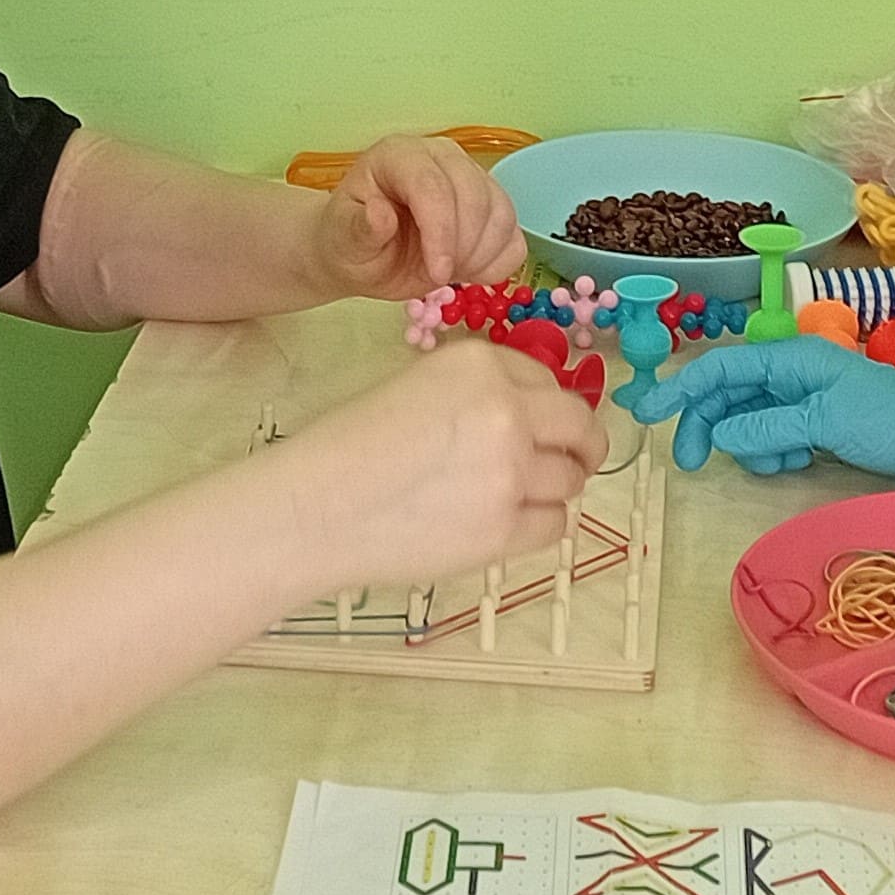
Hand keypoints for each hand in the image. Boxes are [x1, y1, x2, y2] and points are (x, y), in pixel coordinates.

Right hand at [273, 341, 606, 588]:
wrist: (312, 508)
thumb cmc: (347, 446)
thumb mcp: (416, 386)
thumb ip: (478, 392)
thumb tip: (530, 415)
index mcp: (480, 364)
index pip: (548, 381)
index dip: (547, 407)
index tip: (546, 425)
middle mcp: (507, 409)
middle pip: (579, 426)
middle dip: (581, 444)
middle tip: (574, 460)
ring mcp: (511, 472)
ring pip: (571, 480)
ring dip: (553, 488)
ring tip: (515, 498)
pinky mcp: (504, 530)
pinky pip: (554, 526)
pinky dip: (538, 526)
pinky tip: (504, 524)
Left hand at [311, 134, 526, 299]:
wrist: (363, 254)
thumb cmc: (350, 243)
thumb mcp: (343, 241)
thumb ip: (360, 229)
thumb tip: (381, 216)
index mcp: (398, 156)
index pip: (432, 185)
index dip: (441, 233)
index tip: (437, 275)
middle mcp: (440, 156)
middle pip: (475, 195)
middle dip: (462, 247)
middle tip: (437, 277)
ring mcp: (470, 177)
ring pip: (502, 212)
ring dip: (481, 255)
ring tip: (448, 273)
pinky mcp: (491, 205)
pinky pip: (514, 235)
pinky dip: (498, 262)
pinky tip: (470, 273)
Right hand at [628, 338, 894, 489]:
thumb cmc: (893, 422)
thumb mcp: (827, 422)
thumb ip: (769, 425)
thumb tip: (721, 432)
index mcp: (794, 356)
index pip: (724, 366)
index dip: (683, 386)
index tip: (650, 413)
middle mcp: (796, 371)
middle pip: (730, 394)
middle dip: (709, 425)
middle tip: (692, 465)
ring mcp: (808, 397)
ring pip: (750, 418)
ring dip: (751, 443)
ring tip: (778, 462)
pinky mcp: (820, 422)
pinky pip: (776, 434)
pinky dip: (775, 450)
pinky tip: (794, 462)